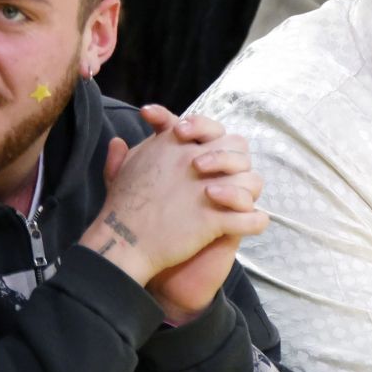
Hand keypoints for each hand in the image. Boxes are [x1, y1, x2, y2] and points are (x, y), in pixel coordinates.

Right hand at [83, 109, 267, 288]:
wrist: (123, 241)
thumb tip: (117, 141)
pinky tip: (249, 224)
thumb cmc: (120, 207)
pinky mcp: (213, 219)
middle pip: (239, 149)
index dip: (218, 141)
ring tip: (241, 205)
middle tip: (231, 180)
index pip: (213, 129)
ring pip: (251, 181)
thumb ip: (125, 153)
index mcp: (174, 144)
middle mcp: (194, 160)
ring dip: (249, 193)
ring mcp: (207, 189)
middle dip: (239, 163)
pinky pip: (251, 218)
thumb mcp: (121, 170)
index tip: (211, 158)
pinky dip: (254, 222)